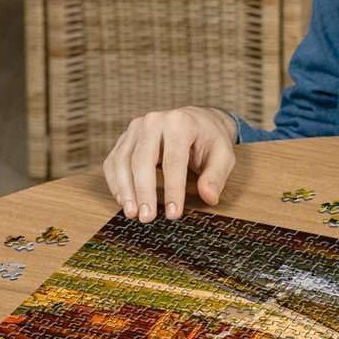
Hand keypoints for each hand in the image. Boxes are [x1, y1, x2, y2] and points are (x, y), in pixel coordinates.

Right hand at [103, 106, 237, 223]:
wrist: (197, 121)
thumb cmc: (210, 140)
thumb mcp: (224, 155)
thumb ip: (216, 176)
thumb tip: (209, 197)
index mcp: (180, 123)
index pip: (174, 160)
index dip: (173, 189)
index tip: (173, 214)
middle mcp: (154, 121)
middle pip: (143, 159)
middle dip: (144, 191)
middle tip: (147, 217)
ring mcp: (136, 128)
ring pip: (123, 161)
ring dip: (125, 189)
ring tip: (132, 213)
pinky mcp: (125, 138)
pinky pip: (114, 161)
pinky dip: (116, 182)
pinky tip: (124, 201)